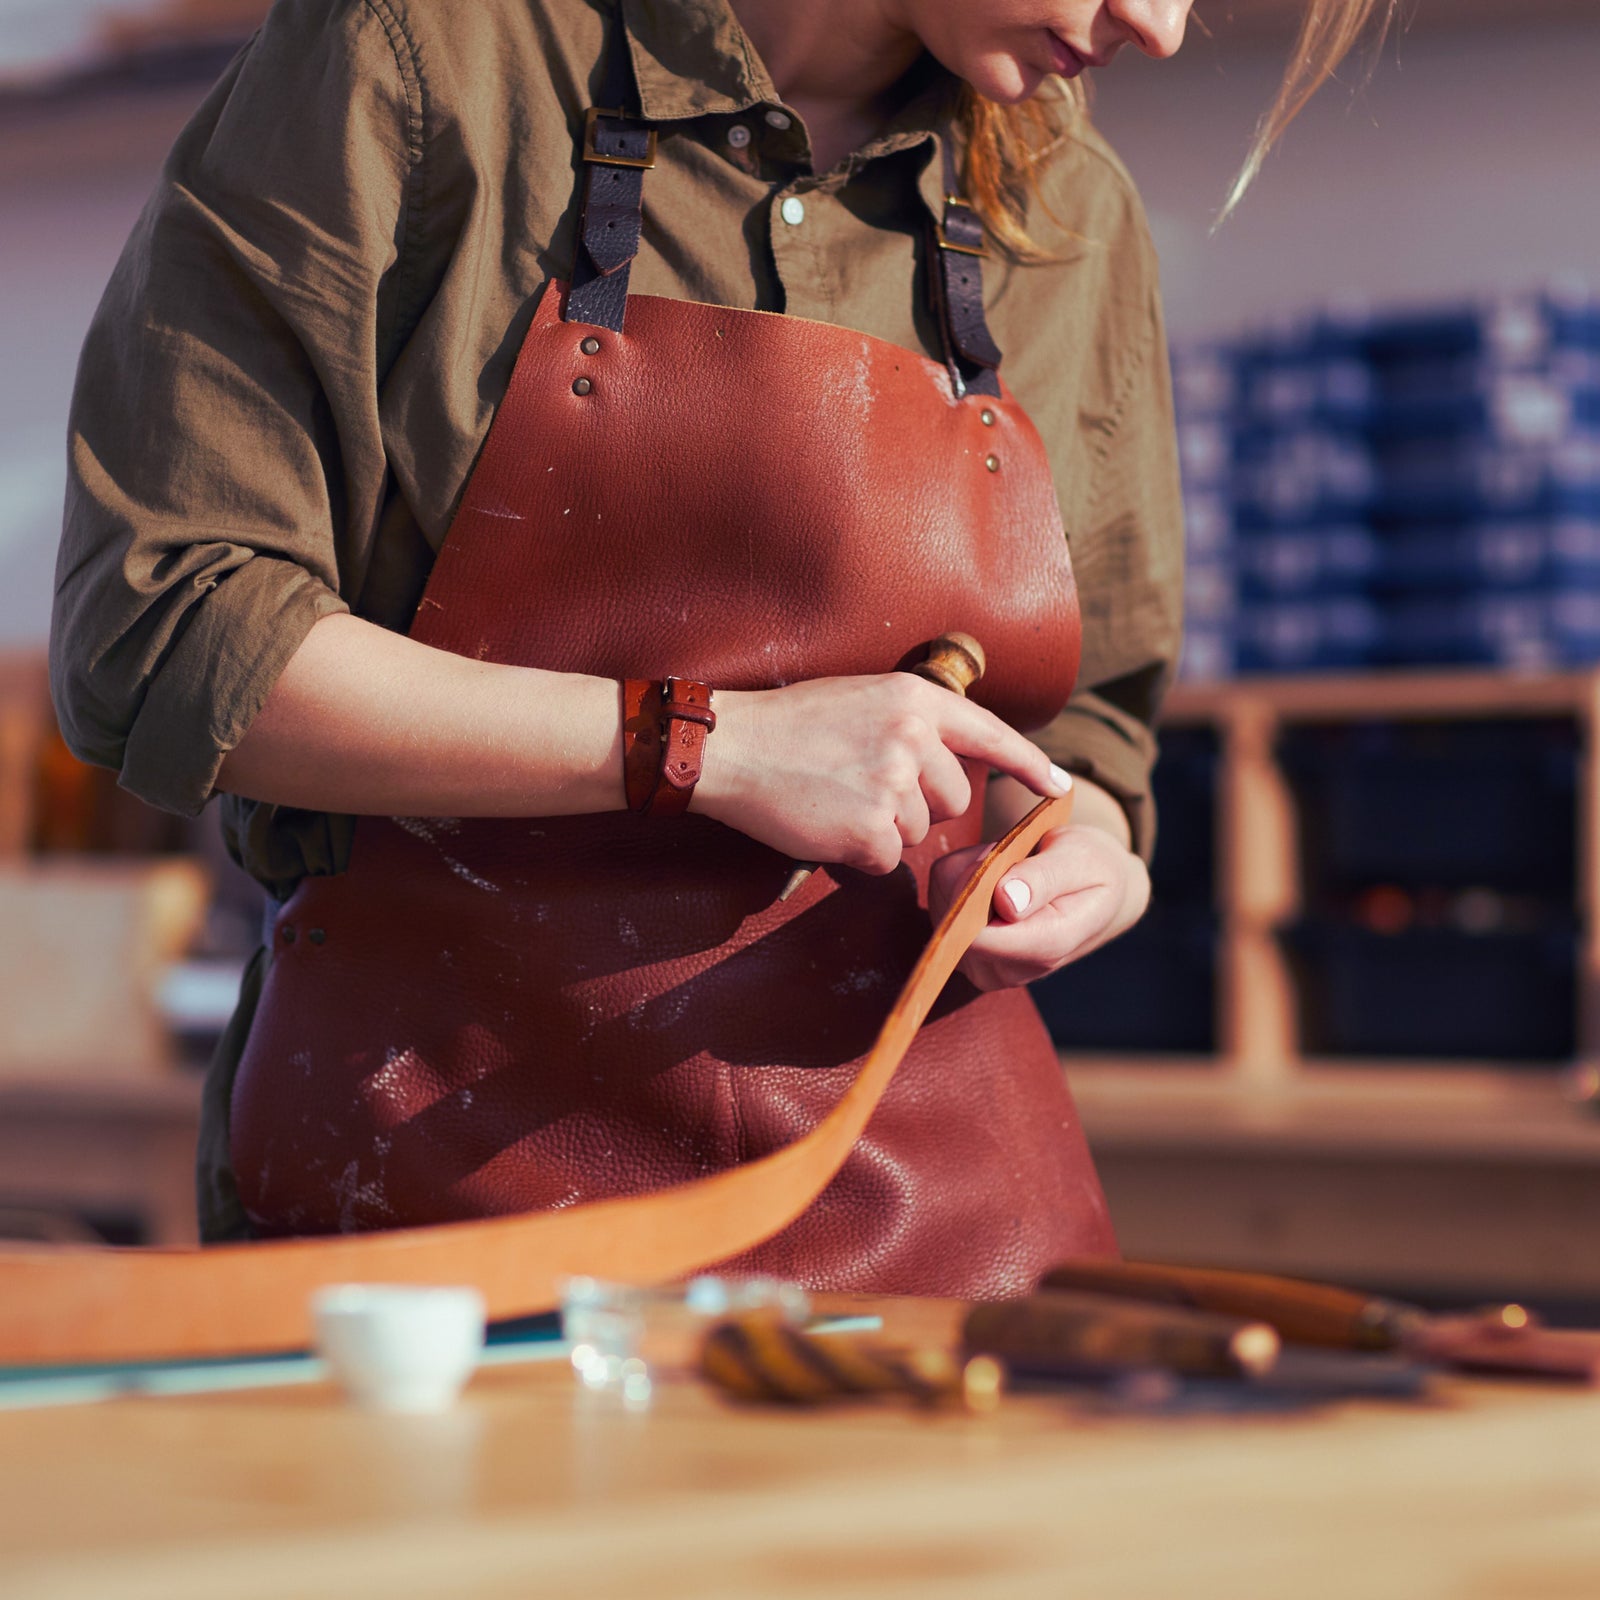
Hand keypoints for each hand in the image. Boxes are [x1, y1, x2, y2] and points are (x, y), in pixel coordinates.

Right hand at [692, 675, 1070, 872]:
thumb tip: (947, 765)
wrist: (729, 749)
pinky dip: (858, 854)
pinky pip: (885, 859)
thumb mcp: (860, 699)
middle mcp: (912, 738)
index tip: (1060, 788)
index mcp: (914, 699)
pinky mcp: (869, 829)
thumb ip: (910, 723)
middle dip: (919, 806)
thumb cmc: (787, 724)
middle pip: (952, 799)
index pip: (991, 734)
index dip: (1030, 765)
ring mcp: (892, 784)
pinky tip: (825, 824)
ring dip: (882, 829)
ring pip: (917, 832)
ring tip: (834, 797)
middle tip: (862, 787)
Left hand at [928, 812, 1151, 992]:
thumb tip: (1006, 901)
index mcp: (1044, 950)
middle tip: (1017, 857)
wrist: (1098, 892)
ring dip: (970, 870)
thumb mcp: (1082, 860)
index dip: (978, 888)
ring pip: (944, 900)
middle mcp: (1006, 969)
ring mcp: (980, 962)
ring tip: (1012, 867)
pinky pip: (939, 893)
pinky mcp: (960, 947)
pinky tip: (996, 874)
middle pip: (955, 916)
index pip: (979, 936)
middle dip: (977, 873)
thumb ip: (1044, 879)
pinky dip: (961, 872)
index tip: (1004, 856)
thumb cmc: (1094, 870)